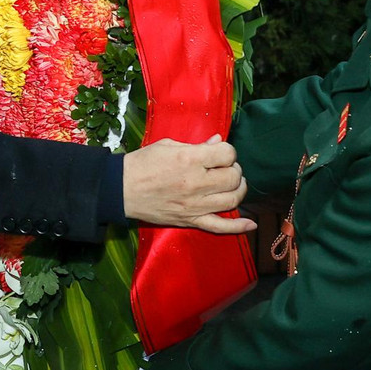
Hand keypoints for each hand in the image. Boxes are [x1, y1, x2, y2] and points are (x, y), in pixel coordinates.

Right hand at [122, 135, 254, 233]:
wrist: (120, 189)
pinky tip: (250, 224)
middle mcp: (195, 183)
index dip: (227, 152)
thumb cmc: (142, 163)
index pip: (227, 153)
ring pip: (232, 200)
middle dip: (234, 169)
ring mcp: (194, 205)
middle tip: (224, 168)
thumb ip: (197, 145)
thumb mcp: (168, 145)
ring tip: (231, 184)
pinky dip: (238, 227)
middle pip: (233, 177)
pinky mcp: (190, 220)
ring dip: (238, 190)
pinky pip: (220, 227)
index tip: (218, 153)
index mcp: (189, 159)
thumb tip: (218, 142)